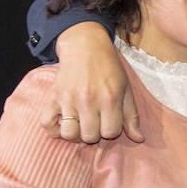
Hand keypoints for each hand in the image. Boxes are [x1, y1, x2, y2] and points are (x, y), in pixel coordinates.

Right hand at [38, 22, 142, 142]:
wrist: (85, 47)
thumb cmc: (109, 69)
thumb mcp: (126, 89)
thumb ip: (131, 116)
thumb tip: (139, 139)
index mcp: (110, 99)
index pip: (110, 133)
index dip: (111, 130)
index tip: (109, 120)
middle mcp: (88, 100)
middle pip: (89, 136)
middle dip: (94, 133)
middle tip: (94, 122)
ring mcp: (68, 99)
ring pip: (69, 134)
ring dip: (75, 134)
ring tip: (80, 124)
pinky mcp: (52, 97)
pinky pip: (47, 124)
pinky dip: (54, 129)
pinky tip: (64, 122)